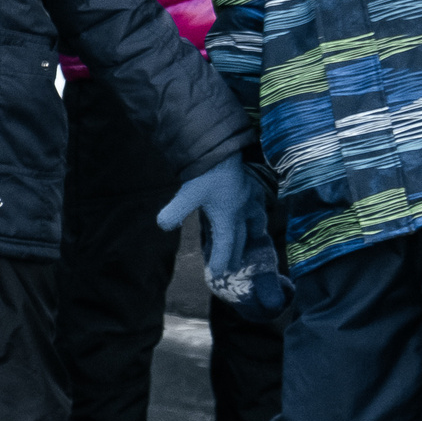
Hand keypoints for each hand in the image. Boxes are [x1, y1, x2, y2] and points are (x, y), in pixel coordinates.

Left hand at [156, 154, 288, 319]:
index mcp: (228, 217)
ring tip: (253, 237)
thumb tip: (163, 226)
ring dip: (253, 231)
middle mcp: (243, 210)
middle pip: (240, 237)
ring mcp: (249, 197)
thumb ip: (174, 212)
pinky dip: (258, 209)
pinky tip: (255, 205)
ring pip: (256, 219)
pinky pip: (259, 201)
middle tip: (232, 266)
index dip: (221, 260)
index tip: (218, 274)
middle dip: (236, 252)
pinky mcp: (251, 183)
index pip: (226, 244)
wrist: (222, 146)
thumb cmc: (206, 173)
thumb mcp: (187, 194)